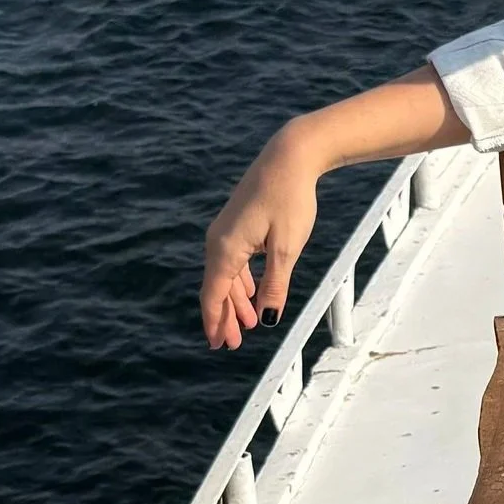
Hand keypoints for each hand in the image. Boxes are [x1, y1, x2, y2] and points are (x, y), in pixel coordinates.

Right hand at [201, 125, 324, 348]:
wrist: (289, 158)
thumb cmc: (290, 200)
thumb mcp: (287, 249)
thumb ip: (275, 285)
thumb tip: (267, 318)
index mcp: (226, 249)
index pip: (214, 294)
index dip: (215, 322)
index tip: (218, 345)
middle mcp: (218, 241)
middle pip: (217, 288)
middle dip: (225, 317)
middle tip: (234, 345)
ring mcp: (226, 232)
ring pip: (226, 276)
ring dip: (235, 301)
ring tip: (246, 325)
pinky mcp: (237, 225)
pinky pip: (234, 262)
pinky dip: (242, 282)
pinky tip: (250, 295)